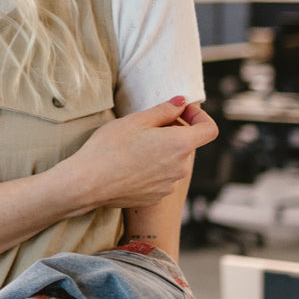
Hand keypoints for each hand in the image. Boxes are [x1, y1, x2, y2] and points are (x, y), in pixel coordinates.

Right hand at [65, 97, 216, 210]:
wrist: (88, 183)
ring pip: (173, 161)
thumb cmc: (109, 148)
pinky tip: (130, 165)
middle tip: (146, 126)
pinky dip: (152, 168)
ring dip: (161, 151)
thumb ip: (164, 110)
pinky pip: (162, 177)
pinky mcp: (156, 197)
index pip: (210, 130)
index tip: (180, 112)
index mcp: (179, 145)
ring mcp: (169, 185)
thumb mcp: (135, 121)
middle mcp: (180, 168)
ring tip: (133, 147)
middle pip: (187, 145)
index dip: (199, 117)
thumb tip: (181, 102)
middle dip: (173, 132)